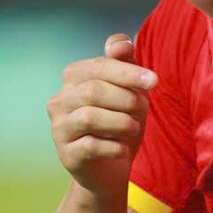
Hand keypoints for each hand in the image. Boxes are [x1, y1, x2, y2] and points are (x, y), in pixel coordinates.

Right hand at [46, 34, 157, 197]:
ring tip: (134, 128)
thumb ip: (125, 64)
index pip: (100, 66)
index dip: (129, 73)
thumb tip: (121, 43)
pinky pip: (91, 145)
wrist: (111, 169)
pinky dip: (114, 146)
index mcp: (74, 77)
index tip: (154, 81)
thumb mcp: (129, 91)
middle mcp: (59, 100)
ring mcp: (59, 128)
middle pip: (94, 90)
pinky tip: (123, 148)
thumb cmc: (120, 124)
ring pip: (90, 117)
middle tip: (143, 111)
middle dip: (126, 99)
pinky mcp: (66, 154)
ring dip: (121, 122)